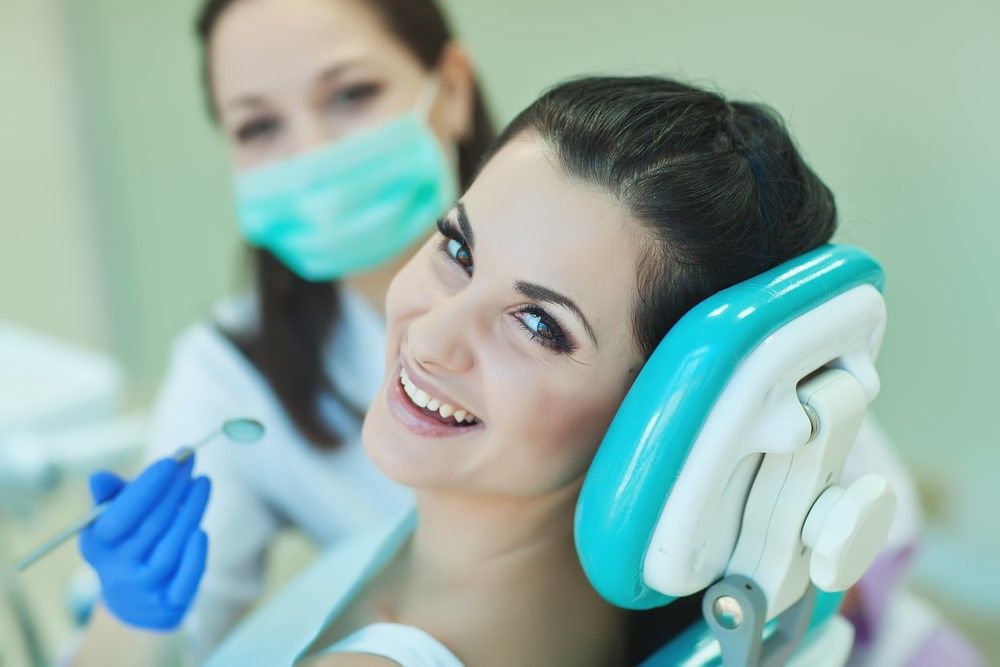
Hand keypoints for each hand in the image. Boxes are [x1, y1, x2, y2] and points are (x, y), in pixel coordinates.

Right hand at [79, 455, 210, 630]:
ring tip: (203, 482)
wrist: (133, 600)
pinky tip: (202, 531)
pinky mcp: (168, 602)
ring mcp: (143, 588)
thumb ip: (110, 497)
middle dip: (174, 490)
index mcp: (98, 545)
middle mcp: (117, 569)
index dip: (146, 488)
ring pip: (170, 550)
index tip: (172, 461)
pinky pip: (184, 583)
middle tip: (192, 462)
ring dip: (190, 513)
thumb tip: (99, 477)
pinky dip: (194, 558)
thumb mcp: (111, 520)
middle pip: (150, 527)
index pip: (119, 517)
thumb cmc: (126, 542)